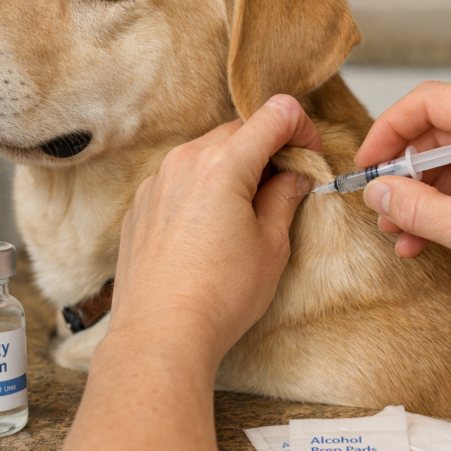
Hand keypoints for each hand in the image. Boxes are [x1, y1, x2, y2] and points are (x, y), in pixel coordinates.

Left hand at [108, 94, 318, 362]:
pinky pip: (179, 178)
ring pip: (206, 152)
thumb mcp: (271, 245)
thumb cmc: (218, 296)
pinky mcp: (141, 205)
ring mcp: (156, 182)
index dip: (301, 128)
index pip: (274, 115)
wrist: (160, 335)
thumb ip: (284, 197)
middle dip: (268, 147)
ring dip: (234, 166)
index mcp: (223, 165)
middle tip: (287, 181)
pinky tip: (213, 226)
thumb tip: (294, 176)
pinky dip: (203, 186)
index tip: (309, 153)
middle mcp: (184, 162)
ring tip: (249, 208)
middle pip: (238, 130)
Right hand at [355, 82, 450, 314]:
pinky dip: (448, 205)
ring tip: (400, 232)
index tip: (366, 166)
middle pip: (438, 130)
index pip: (428, 103)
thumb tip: (377, 191)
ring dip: (424, 195)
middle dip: (405, 172)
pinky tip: (425, 238)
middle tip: (380, 207)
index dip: (388, 133)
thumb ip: (416, 208)